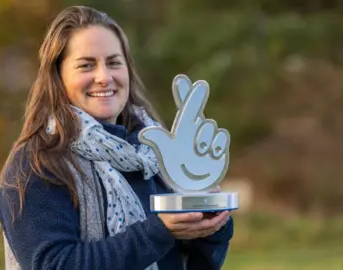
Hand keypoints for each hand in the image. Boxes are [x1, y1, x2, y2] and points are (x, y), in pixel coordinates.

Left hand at [138, 75, 229, 192]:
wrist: (193, 186)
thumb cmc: (177, 168)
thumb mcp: (166, 154)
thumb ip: (158, 140)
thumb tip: (143, 132)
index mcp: (182, 129)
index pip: (184, 107)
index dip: (183, 92)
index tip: (181, 78)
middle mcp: (196, 130)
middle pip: (198, 111)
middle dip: (197, 100)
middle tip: (200, 90)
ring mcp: (209, 139)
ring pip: (211, 125)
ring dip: (205, 136)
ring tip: (199, 150)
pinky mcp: (219, 149)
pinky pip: (222, 137)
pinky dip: (217, 143)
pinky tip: (211, 153)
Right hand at [158, 210, 230, 238]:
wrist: (158, 229)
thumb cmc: (165, 219)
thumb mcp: (173, 216)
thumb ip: (186, 216)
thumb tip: (199, 215)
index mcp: (192, 226)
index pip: (211, 223)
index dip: (220, 217)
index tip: (226, 210)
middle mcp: (195, 231)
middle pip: (213, 227)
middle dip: (222, 219)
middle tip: (229, 211)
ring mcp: (194, 233)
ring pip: (210, 230)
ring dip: (219, 223)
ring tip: (224, 215)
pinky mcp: (191, 233)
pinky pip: (206, 231)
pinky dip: (212, 226)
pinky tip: (213, 222)